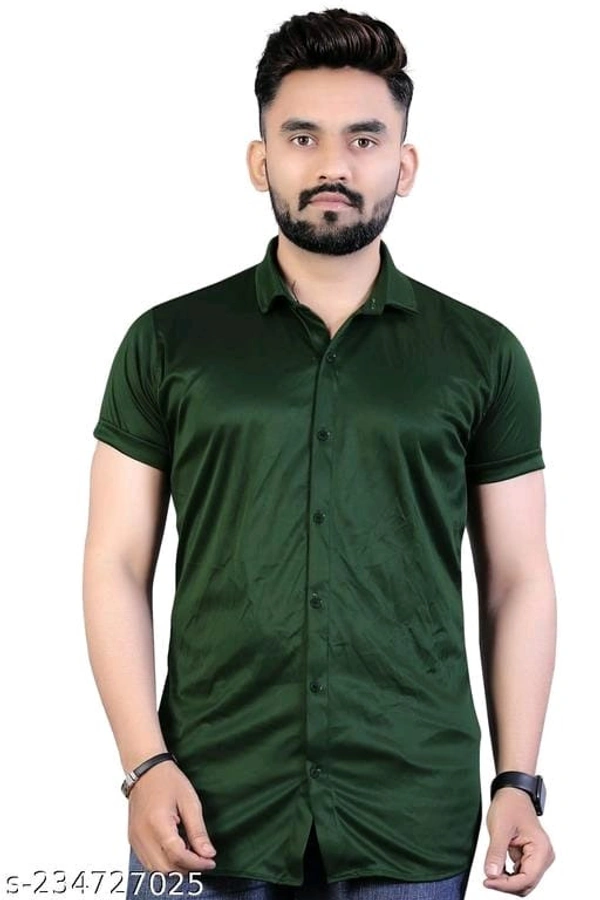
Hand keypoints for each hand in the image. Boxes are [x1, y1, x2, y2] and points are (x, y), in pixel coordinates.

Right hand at [127, 760, 217, 875]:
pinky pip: (148, 862)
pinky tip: (176, 850)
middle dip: (187, 868)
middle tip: (203, 858)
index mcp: (157, 824)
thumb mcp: (190, 802)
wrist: (145, 770)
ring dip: (175, 868)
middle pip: (165, 868)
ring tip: (190, 853)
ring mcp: (135, 840)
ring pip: (155, 870)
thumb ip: (198, 831)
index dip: (196, 863)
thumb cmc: (167, 780)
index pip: (177, 856)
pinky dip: (164, 862)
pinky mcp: (133, 841)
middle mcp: (142, 836)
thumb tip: (208, 854)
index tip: (210, 862)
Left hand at [483, 787, 554, 894]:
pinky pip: (521, 873)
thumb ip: (496, 853)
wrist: (512, 793)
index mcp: (541, 849)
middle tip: (488, 878)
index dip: (506, 885)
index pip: (527, 879)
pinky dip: (508, 875)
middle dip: (507, 884)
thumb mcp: (499, 828)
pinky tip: (497, 868)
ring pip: (523, 881)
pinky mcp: (531, 857)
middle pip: (527, 884)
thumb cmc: (510, 805)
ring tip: (491, 871)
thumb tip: (491, 874)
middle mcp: (544, 856)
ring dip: (507, 881)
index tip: (489, 881)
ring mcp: (538, 857)